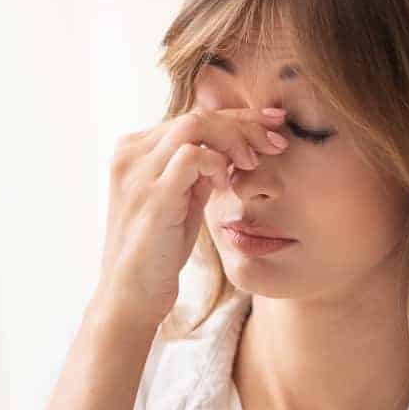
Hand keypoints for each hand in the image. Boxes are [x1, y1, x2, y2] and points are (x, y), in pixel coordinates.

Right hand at [94, 106, 290, 328]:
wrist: (132, 295)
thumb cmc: (158, 252)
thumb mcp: (181, 202)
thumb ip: (197, 173)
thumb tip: (229, 149)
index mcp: (135, 150)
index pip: (192, 117)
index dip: (236, 117)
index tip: (273, 125)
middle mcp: (130, 153)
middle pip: (197, 114)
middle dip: (245, 124)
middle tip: (278, 141)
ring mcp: (137, 172)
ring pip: (196, 126)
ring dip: (236, 140)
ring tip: (255, 162)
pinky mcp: (152, 195)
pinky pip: (193, 156)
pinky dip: (219, 163)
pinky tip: (229, 185)